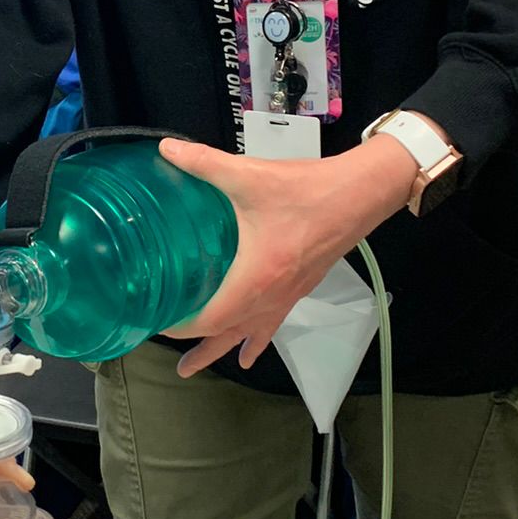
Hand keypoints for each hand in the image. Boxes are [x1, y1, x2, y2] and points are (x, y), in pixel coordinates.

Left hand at [161, 134, 417, 375]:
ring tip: (200, 366)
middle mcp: (270, 295)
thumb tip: (165, 150)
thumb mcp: (249, 175)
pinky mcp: (300, 287)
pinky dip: (257, 338)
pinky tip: (250, 350)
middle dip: (201, 350)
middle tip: (179, 368)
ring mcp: (288, 295)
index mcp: (254, 277)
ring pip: (251, 333)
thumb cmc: (306, 190)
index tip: (157, 324)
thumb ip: (204, 163)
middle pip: (229, 334)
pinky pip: (273, 323)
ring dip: (225, 349)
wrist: (360, 194)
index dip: (182, 327)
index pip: (211, 318)